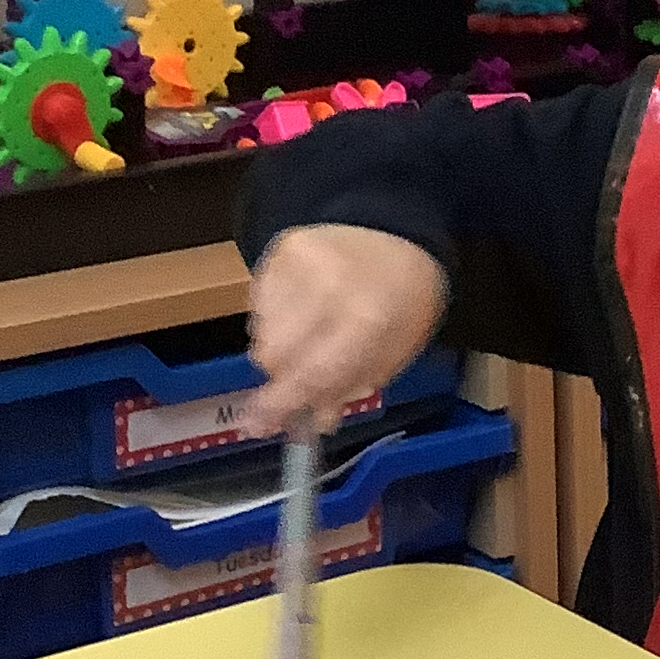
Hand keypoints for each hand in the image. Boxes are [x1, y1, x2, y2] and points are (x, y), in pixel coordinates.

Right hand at [244, 224, 447, 436]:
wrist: (395, 232)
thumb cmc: (402, 300)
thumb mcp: (394, 352)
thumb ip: (351, 386)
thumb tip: (315, 421)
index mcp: (369, 319)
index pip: (311, 373)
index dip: (281, 404)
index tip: (257, 426)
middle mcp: (330, 288)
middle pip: (273, 355)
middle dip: (281, 375)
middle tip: (296, 377)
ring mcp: (301, 265)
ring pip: (260, 331)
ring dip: (278, 346)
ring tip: (309, 333)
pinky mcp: (281, 250)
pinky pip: (257, 303)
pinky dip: (273, 317)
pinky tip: (302, 308)